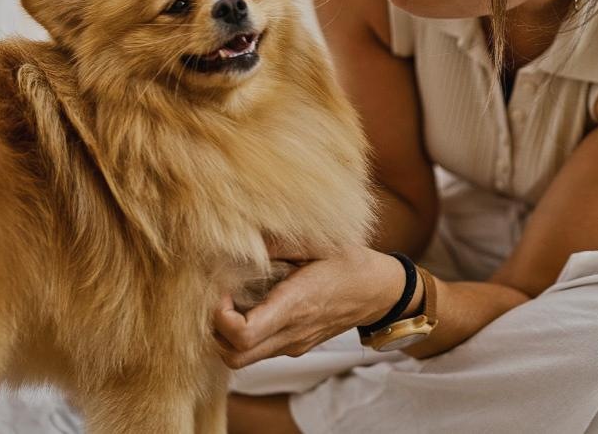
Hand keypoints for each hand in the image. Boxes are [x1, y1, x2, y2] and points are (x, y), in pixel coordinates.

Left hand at [213, 244, 404, 368]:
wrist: (382, 291)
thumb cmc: (352, 263)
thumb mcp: (319, 241)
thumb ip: (278, 241)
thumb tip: (240, 240)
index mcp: (295, 307)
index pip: (242, 335)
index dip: (220, 317)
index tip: (224, 292)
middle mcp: (292, 333)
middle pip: (234, 357)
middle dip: (215, 331)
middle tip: (221, 299)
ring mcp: (294, 344)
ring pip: (243, 358)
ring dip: (227, 335)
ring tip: (234, 301)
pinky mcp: (296, 346)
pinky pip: (259, 351)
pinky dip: (244, 335)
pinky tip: (253, 305)